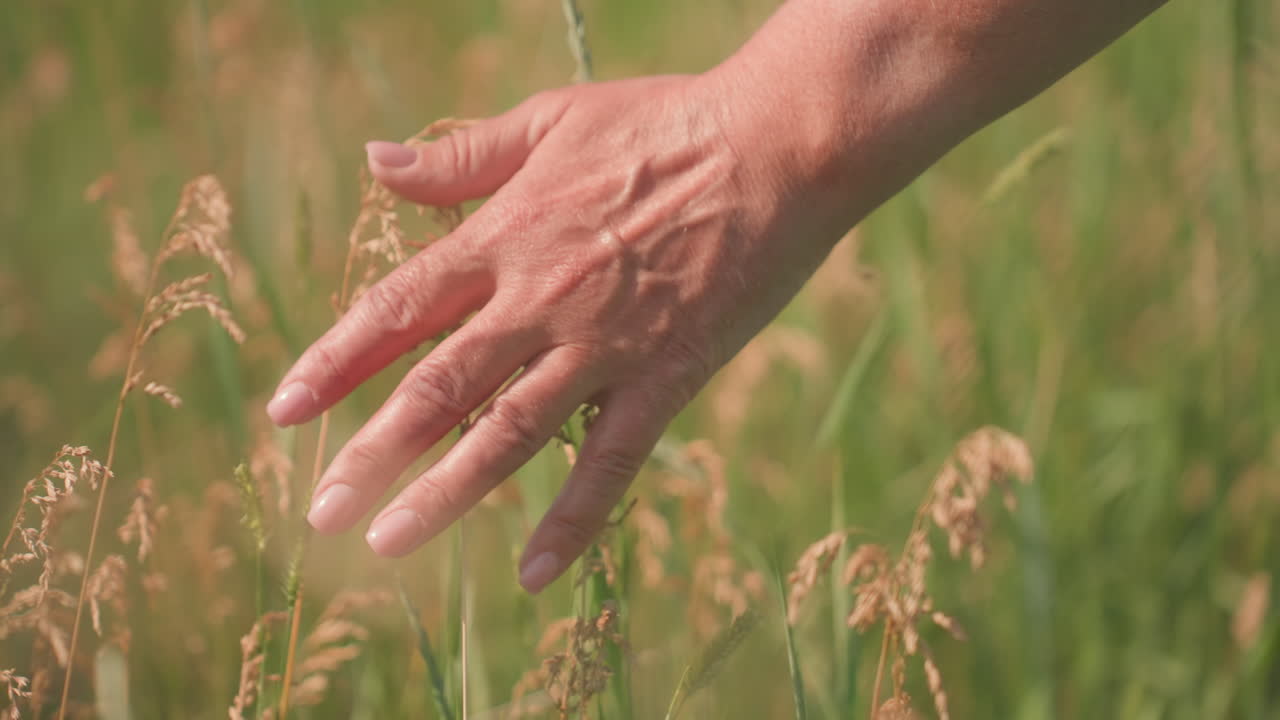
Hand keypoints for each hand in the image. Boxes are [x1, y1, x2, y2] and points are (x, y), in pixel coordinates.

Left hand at [266, 73, 850, 592]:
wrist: (776, 146)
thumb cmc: (665, 123)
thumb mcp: (552, 120)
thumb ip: (461, 155)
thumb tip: (375, 161)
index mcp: (504, 235)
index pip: (398, 308)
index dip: (336, 362)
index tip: (285, 411)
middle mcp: (538, 300)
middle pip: (437, 385)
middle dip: (372, 451)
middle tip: (322, 510)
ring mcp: (601, 344)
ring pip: (507, 432)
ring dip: (444, 492)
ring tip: (389, 543)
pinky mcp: (666, 376)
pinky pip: (612, 460)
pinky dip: (574, 518)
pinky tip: (535, 572)